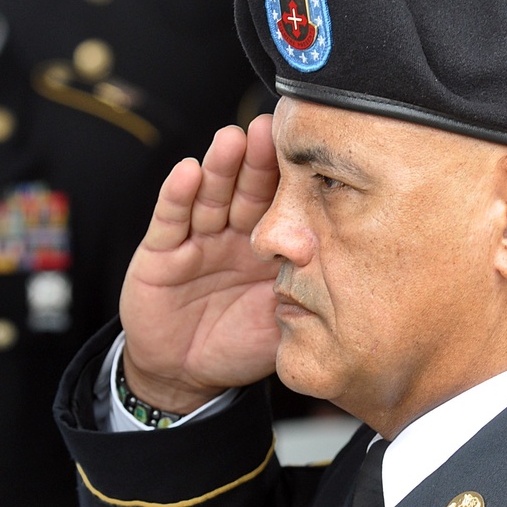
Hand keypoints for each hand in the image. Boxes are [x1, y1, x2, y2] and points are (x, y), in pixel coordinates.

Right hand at [118, 116, 280, 412]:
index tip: (309, 152)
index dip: (290, 180)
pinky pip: (170, 221)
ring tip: (233, 140)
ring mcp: (197, 240)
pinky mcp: (161, 253)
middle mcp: (233, 235)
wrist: (186, 376)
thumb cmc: (239, 347)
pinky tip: (188, 172)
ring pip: (210, 196)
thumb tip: (346, 271)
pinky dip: (178, 196)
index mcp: (267, 248)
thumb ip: (304, 295)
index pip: (280, 205)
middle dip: (258, 161)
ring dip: (220, 167)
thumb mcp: (281, 323)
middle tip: (271, 131)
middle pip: (246, 190)